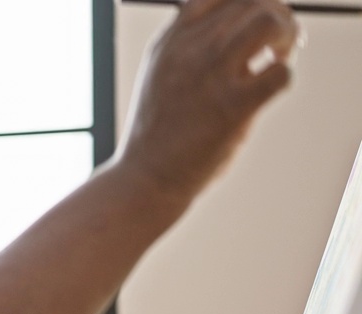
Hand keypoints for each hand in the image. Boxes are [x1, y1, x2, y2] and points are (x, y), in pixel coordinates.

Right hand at [118, 0, 299, 198]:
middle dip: (278, 16)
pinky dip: (285, 75)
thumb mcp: (160, 74)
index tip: (254, 20)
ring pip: (270, 23)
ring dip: (287, 35)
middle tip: (281, 42)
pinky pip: (281, 73)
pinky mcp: (233, 108)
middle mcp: (190, 51)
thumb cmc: (159, 131)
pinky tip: (269, 89)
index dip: (247, 1)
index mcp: (170, 41)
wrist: (145, 177)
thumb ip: (191, 45)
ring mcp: (211, 78)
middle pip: (253, 1)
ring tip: (280, 56)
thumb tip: (247, 25)